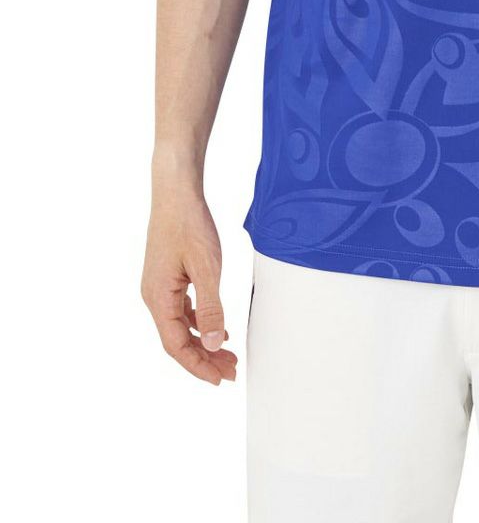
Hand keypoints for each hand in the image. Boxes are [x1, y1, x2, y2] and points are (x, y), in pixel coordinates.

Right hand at [141, 186, 236, 384]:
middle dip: (204, 358)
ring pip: (180, 326)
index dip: (198, 365)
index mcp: (158, 298)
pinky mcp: (168, 277)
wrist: (176, 194)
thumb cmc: (189, 225)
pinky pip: (182, 310)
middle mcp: (154, 296)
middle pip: (177, 339)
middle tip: (231, 370)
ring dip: (203, 341)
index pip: (175, 345)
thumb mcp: (207, 267)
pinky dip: (199, 322)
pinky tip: (217, 326)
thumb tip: (213, 342)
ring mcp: (159, 287)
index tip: (220, 379)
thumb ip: (211, 307)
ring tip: (228, 353)